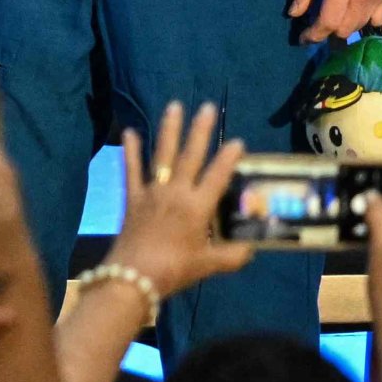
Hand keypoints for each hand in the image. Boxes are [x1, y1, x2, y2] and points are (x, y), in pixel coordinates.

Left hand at [103, 104, 254, 307]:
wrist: (133, 276)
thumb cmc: (175, 269)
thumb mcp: (210, 264)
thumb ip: (233, 255)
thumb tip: (251, 249)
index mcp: (198, 207)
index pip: (217, 176)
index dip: (228, 158)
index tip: (237, 140)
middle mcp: (176, 192)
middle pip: (190, 156)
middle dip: (200, 131)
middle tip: (208, 107)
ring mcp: (152, 192)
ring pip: (162, 155)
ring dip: (169, 130)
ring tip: (174, 106)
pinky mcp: (132, 197)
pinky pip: (131, 169)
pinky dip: (130, 151)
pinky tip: (129, 131)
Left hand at [286, 0, 381, 41]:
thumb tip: (294, 14)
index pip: (329, 23)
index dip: (314, 35)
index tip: (303, 40)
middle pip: (346, 29)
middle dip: (328, 33)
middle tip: (315, 27)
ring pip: (362, 27)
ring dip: (346, 28)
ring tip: (332, 21)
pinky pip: (380, 19)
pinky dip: (365, 21)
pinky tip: (353, 14)